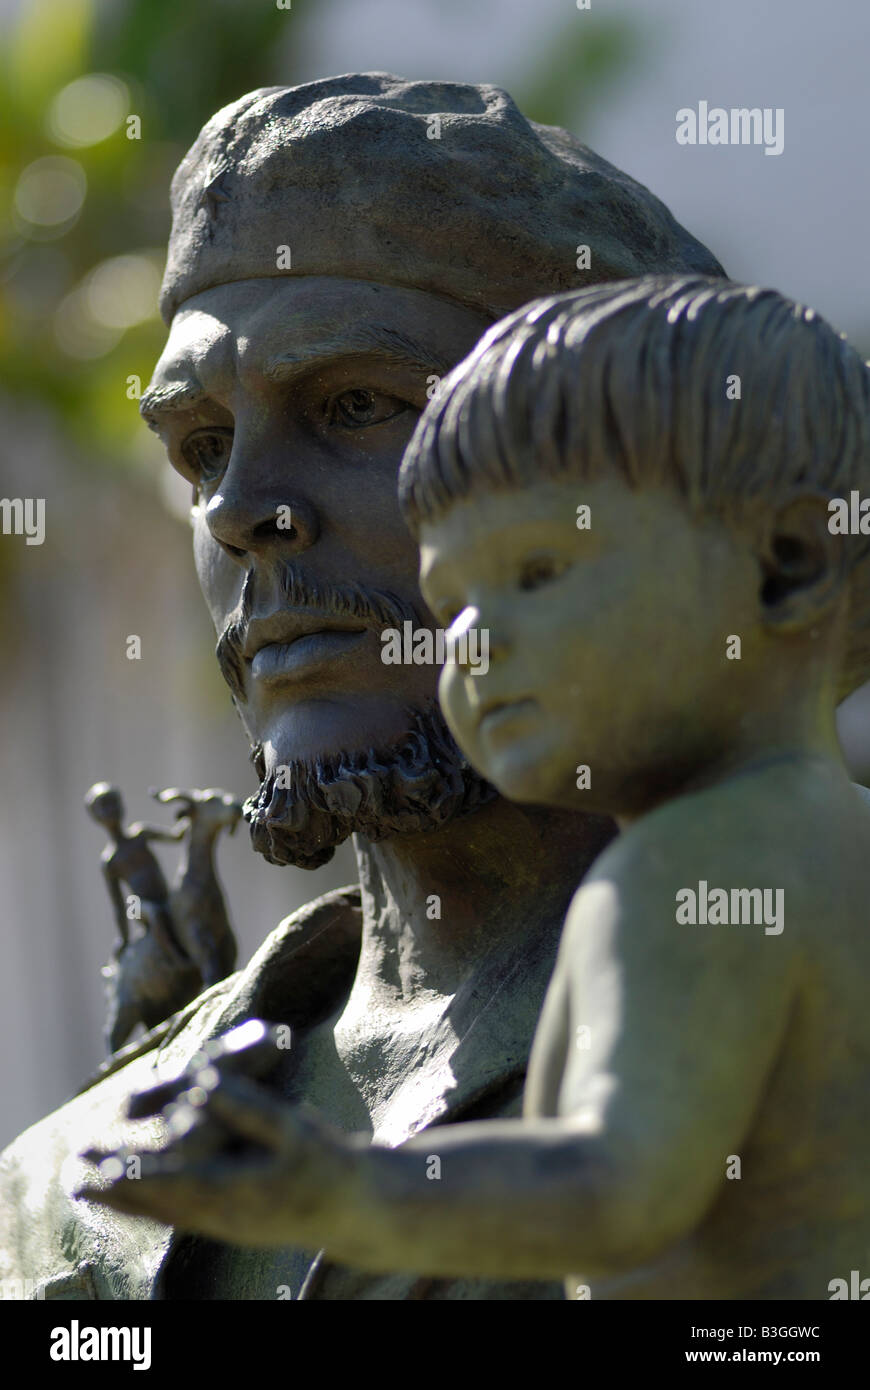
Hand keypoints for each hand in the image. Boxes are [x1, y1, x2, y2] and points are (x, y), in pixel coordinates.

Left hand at [74, 1020, 357, 1247]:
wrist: (357, 1210)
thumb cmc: (331, 1164)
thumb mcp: (296, 1128)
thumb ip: (246, 1106)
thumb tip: (204, 1082)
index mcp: (238, 1192)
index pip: (172, 1184)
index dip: (133, 1175)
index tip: (99, 1167)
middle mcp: (223, 1217)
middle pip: (156, 1204)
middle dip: (113, 1190)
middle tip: (74, 1176)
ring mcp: (224, 1226)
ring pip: (162, 1215)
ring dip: (123, 1202)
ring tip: (86, 1188)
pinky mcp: (229, 1226)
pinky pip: (176, 1221)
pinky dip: (147, 1210)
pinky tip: (129, 1202)